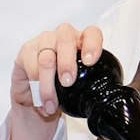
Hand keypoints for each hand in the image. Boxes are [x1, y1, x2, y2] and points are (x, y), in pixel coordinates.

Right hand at [3, 22, 100, 139]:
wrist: (38, 102)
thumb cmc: (64, 92)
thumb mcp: (82, 89)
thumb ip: (95, 86)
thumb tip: (112, 100)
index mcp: (81, 43)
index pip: (91, 33)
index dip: (92, 44)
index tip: (89, 61)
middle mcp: (62, 38)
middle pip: (66, 38)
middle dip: (67, 62)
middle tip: (68, 83)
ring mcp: (43, 42)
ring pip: (46, 56)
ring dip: (49, 85)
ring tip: (51, 105)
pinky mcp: (26, 52)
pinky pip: (30, 65)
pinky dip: (36, 87)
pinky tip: (40, 101)